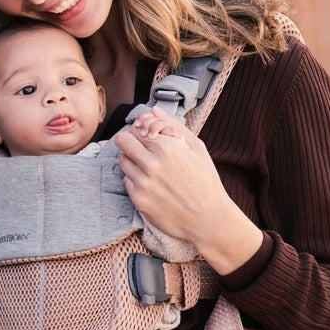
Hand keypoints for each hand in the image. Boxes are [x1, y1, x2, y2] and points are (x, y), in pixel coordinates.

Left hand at [114, 107, 262, 274]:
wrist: (208, 219)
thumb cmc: (205, 181)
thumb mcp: (197, 148)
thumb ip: (173, 126)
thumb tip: (153, 110)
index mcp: (167, 148)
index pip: (136, 128)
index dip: (141, 131)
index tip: (147, 137)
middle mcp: (151, 164)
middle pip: (122, 141)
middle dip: (131, 142)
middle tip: (143, 149)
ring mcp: (143, 183)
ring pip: (122, 161)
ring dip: (133, 161)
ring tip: (151, 169)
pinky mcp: (138, 200)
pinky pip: (126, 181)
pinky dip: (135, 180)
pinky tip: (152, 184)